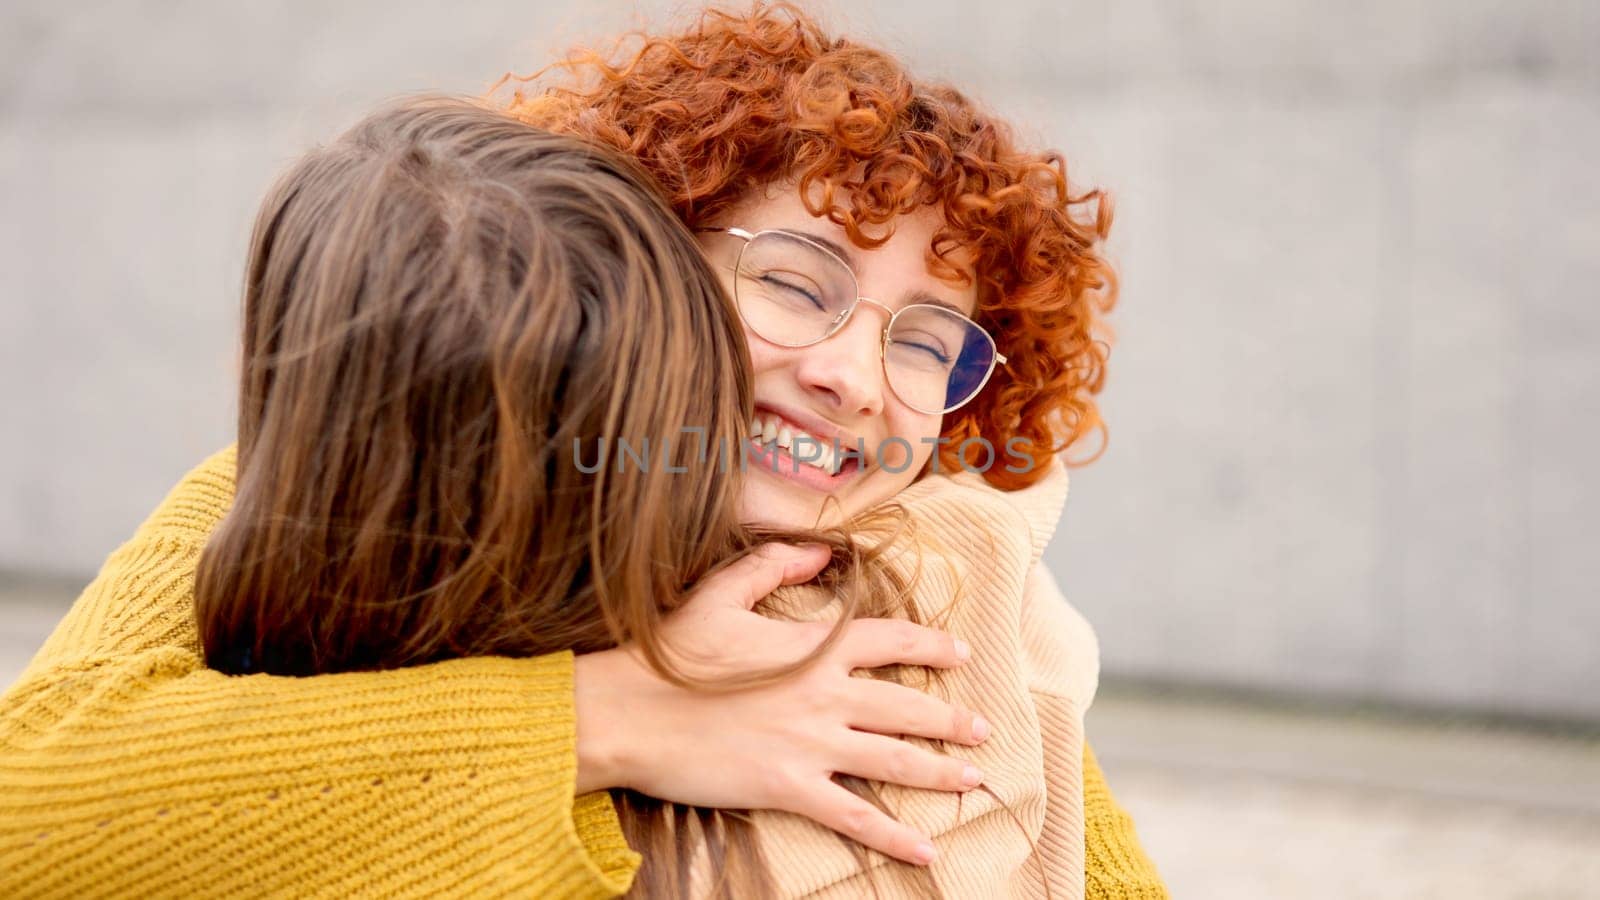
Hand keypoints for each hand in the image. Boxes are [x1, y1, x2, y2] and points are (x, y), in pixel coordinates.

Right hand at [574, 542, 989, 865]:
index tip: (961, 655)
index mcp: (812, 647)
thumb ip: (774, 566)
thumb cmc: (670, 652)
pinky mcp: (790, 788)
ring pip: (894, 761)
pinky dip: (894, 836)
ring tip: (972, 779)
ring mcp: (811, 745)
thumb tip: (818, 550)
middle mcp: (824, 695)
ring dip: (939, 772)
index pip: (890, 641)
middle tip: (982, 727)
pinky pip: (856, 818)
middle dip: (951, 719)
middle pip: (906, 707)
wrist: (628, 712)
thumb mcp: (721, 592)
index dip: (932, 647)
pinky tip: (927, 849)